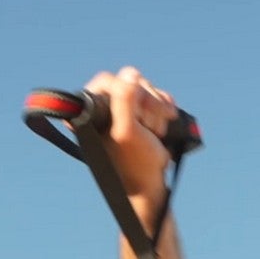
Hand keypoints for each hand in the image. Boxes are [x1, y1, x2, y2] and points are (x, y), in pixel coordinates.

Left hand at [83, 66, 175, 221]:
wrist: (150, 184)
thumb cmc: (135, 164)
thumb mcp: (128, 131)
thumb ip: (124, 101)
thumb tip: (129, 74)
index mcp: (91, 115)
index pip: (106, 82)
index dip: (125, 91)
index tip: (135, 112)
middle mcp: (104, 111)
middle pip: (129, 83)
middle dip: (146, 101)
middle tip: (148, 125)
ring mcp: (124, 111)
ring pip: (144, 88)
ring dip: (157, 106)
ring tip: (157, 130)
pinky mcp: (139, 114)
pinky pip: (154, 95)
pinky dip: (163, 105)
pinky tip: (167, 119)